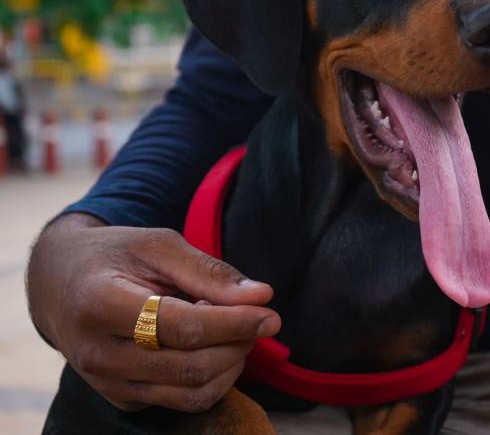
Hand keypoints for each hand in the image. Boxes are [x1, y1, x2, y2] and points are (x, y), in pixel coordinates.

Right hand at [26, 213, 280, 411]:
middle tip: (258, 317)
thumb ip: (209, 271)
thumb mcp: (158, 245)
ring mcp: (108, 383)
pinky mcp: (122, 399)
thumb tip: (261, 296)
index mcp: (101, 305)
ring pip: (191, 392)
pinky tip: (214, 345)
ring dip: (231, 364)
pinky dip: (215, 378)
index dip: (234, 323)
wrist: (61, 284)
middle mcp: (98, 354)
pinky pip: (183, 401)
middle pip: (191, 366)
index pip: (183, 328)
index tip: (271, 312)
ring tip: (235, 329)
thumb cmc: (116, 256)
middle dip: (238, 343)